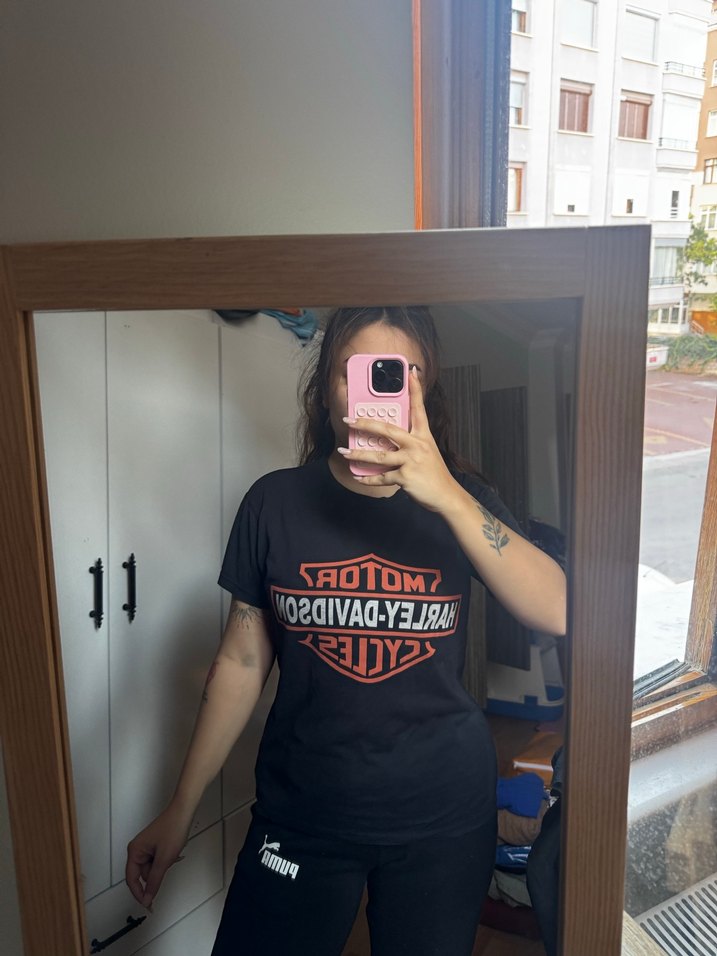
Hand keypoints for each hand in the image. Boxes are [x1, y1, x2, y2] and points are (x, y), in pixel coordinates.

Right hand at [125, 804, 192, 908]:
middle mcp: (136, 849)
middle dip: (157, 873)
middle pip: (143, 874)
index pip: (132, 880)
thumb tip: (147, 899)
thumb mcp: (164, 860)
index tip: (148, 905)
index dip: (139, 894)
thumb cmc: (173, 830)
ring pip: (152, 868)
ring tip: (173, 854)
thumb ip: (154, 881)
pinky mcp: (153, 845)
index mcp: (134, 852)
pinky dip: (165, 860)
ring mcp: (145, 847)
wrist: (183, 811)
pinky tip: (173, 852)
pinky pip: (156, 860)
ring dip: (163, 866)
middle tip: (169, 863)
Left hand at [338, 368, 460, 513]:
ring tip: (344, 451)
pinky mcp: (405, 477)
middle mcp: (417, 445)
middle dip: (365, 424)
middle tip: (349, 420)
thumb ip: (411, 444)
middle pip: (388, 429)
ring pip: (379, 456)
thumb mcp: (427, 452)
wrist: (446, 495)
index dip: (415, 390)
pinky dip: (368, 479)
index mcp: (424, 436)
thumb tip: (388, 441)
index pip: (419, 409)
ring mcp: (411, 460)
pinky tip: (358, 477)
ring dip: (359, 454)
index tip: (410, 373)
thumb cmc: (434, 474)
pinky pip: (382, 477)